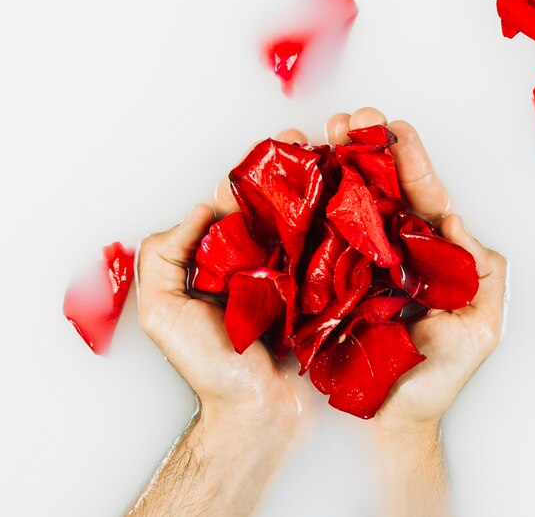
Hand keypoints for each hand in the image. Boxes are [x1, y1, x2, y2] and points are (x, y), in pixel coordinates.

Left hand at [130, 127, 310, 515]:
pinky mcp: (325, 295)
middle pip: (281, 206)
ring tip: (342, 158)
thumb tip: (201, 209)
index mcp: (228, 258)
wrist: (259, 416)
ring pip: (311, 223)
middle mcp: (264, 261)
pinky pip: (335, 256)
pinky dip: (345, 229)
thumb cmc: (211, 368)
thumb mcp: (164, 310)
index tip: (276, 147)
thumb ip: (164, 256)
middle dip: (297, 171)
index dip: (257, 172)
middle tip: (314, 141)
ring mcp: (298, 277)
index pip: (241, 204)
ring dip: (326, 190)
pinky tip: (360, 202)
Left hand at [137, 202, 300, 429]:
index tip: (230, 202)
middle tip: (263, 202)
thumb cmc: (210, 365)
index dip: (212, 211)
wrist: (260, 405)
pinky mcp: (288, 291)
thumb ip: (163, 260)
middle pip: (234, 228)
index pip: (196, 227)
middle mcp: (224, 275)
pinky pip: (289, 260)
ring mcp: (259, 281)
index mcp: (190, 276)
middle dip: (247, 212)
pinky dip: (294, 247)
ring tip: (284, 214)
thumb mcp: (163, 312)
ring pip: (264, 238)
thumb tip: (197, 213)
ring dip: (274, 225)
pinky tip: (299, 238)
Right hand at [327, 107, 506, 432]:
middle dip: (364, 149)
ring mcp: (354, 262)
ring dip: (331, 167)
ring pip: (344, 205)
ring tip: (317, 135)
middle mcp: (388, 250)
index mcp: (426, 254)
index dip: (410, 160)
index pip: (421, 198)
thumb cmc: (436, 376)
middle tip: (350, 118)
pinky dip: (305, 207)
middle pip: (377, 190)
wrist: (389, 417)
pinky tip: (294, 181)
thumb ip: (482, 274)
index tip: (396, 127)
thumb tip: (454, 222)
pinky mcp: (324, 279)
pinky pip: (315, 238)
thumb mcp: (480, 328)